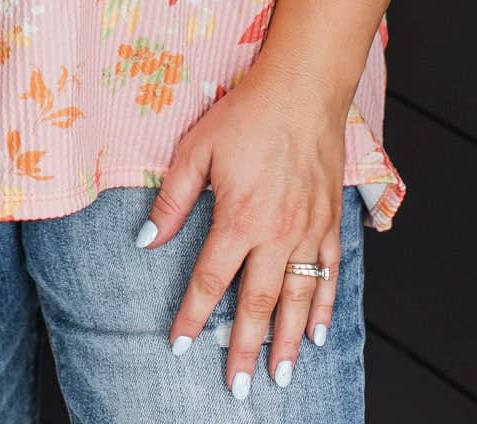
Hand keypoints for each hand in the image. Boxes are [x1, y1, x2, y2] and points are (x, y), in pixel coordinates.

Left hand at [136, 61, 346, 396]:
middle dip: (244, 349)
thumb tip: (146, 242)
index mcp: (239, 218)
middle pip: (258, 304)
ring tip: (279, 375)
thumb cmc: (247, 113)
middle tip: (239, 387)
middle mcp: (277, 234)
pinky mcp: (330, 221)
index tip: (180, 346)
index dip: (193, 317)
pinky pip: (329, 274)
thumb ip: (173, 200)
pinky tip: (317, 332)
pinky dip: (324, 306)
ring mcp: (308, 231)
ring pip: (298, 299)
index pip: (209, 281)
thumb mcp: (197, 149)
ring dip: (286, 341)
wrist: (303, 89)